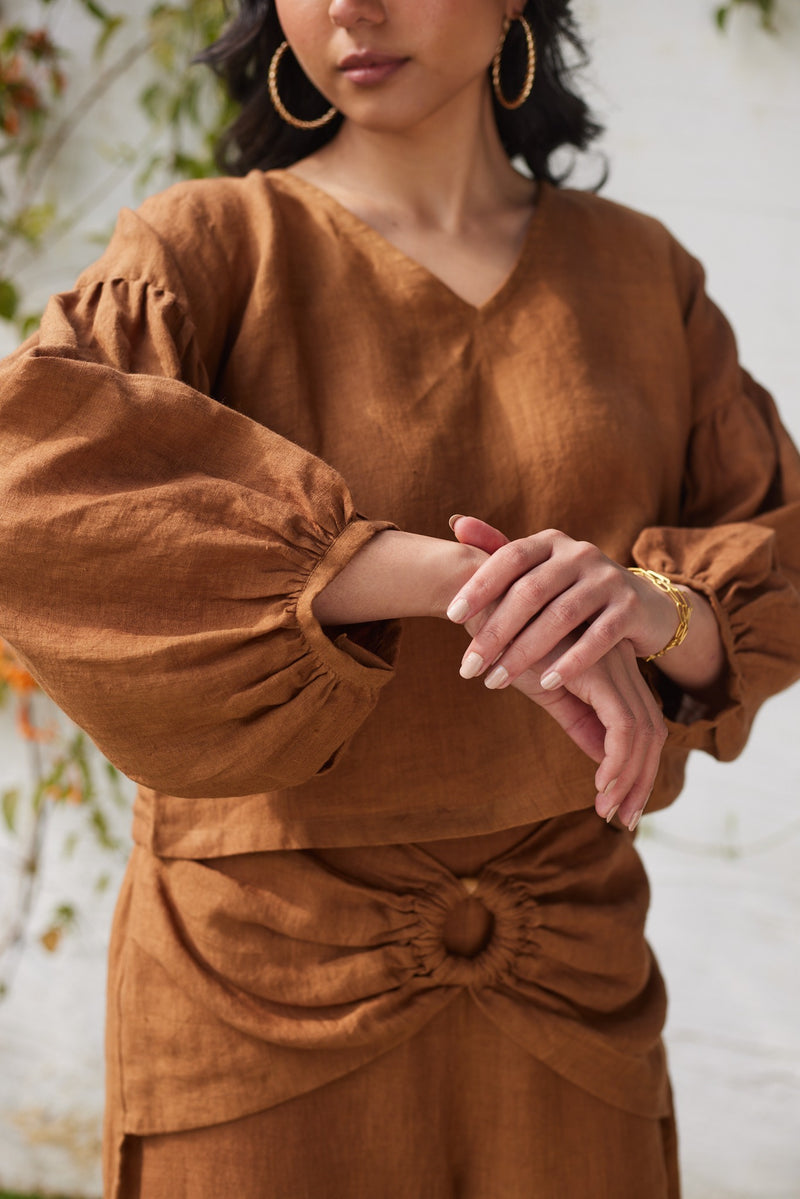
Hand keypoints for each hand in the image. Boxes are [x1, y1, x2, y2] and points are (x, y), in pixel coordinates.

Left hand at [446, 518, 678, 692]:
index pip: (510, 557)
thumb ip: (499, 549)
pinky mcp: (631, 607)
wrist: (643, 607)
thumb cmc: (573, 591)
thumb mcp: (540, 568)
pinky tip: (546, 684)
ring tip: (496, 681)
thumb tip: (456, 523)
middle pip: (530, 591)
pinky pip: (598, 637)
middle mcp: (580, 553)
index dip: (480, 584)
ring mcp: (608, 578)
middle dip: (495, 631)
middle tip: (468, 666)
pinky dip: (571, 662)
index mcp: (551, 541)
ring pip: (561, 616)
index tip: (450, 616)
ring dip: (524, 652)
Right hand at [453, 517, 666, 828]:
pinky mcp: (598, 671)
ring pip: (643, 733)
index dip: (635, 766)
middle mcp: (620, 663)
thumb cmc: (506, 640)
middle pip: (652, 731)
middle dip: (641, 780)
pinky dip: (617, 760)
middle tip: (623, 818)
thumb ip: (577, 718)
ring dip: (630, 778)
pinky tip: (600, 785)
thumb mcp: (546, 689)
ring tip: (608, 810)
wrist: (481, 602)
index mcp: (610, 665)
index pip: (640, 723)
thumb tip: (601, 756)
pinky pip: (623, 726)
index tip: (617, 802)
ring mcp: (612, 664)